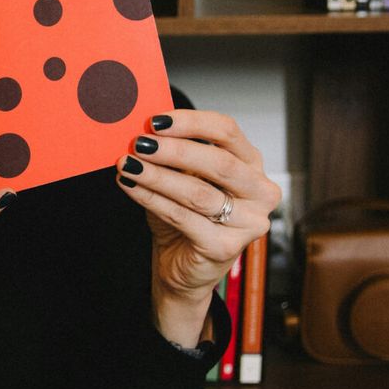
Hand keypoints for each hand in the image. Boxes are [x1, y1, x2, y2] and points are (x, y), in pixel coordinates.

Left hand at [115, 110, 281, 345]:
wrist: (182, 267)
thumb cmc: (185, 218)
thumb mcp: (180, 179)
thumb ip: (172, 156)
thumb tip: (142, 130)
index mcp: (252, 165)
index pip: (227, 132)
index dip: (191, 123)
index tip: (155, 121)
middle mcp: (260, 192)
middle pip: (219, 162)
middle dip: (174, 151)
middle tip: (139, 143)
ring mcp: (249, 222)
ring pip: (198, 193)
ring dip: (157, 176)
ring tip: (128, 164)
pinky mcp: (226, 247)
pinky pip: (183, 217)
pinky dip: (151, 199)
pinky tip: (129, 185)